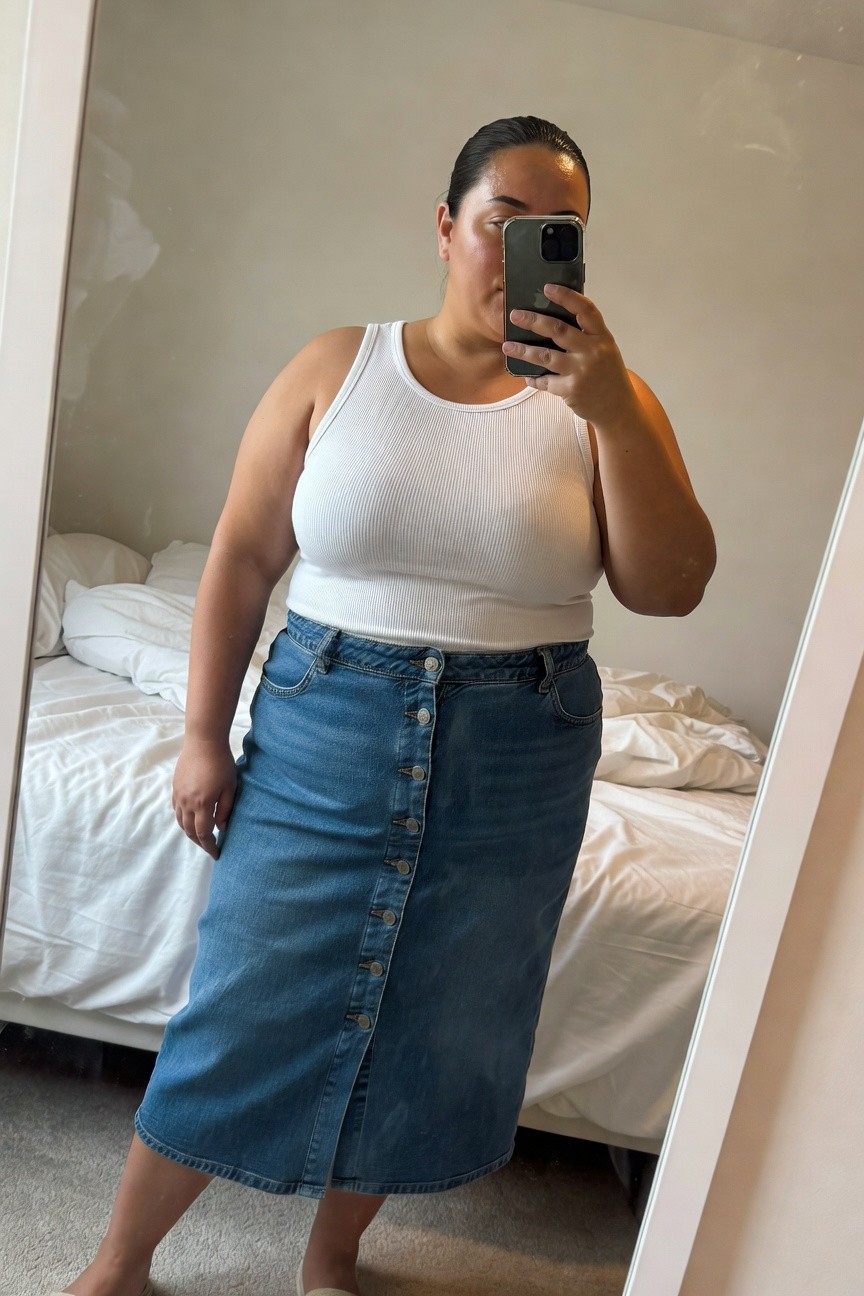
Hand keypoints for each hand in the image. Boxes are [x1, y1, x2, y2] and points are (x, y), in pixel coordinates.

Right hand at [172, 737, 237, 858]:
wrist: (203, 741)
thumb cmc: (221, 762)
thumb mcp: (230, 787)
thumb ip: (225, 809)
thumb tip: (221, 828)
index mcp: (203, 804)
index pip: (204, 834)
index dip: (210, 846)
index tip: (217, 854)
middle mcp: (187, 802)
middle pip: (190, 831)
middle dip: (200, 842)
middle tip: (211, 847)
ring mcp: (179, 795)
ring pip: (180, 822)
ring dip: (190, 833)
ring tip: (201, 836)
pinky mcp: (175, 788)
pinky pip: (176, 810)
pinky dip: (182, 820)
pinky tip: (191, 820)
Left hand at [502, 282, 640, 429]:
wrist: (617, 408)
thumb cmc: (608, 376)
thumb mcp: (605, 350)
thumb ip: (587, 335)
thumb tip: (556, 319)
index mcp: (602, 337)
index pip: (585, 310)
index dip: (566, 296)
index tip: (548, 288)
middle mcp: (592, 351)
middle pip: (558, 330)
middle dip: (533, 321)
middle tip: (515, 315)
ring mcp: (581, 371)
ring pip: (545, 356)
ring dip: (523, 350)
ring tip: (507, 346)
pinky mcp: (571, 390)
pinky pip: (545, 382)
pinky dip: (533, 378)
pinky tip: (525, 375)